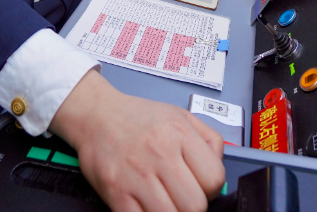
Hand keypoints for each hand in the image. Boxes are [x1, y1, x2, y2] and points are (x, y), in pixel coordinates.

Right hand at [50, 71, 225, 211]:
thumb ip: (209, 140)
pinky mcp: (116, 191)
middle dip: (192, 206)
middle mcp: (160, 154)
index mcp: (179, 135)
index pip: (215, 179)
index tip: (201, 188)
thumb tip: (220, 169)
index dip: (212, 190)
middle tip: (182, 198)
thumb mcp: (181, 116)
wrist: (96, 114)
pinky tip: (146, 206)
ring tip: (164, 202)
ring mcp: (137, 175)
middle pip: (195, 205)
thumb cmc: (138, 118)